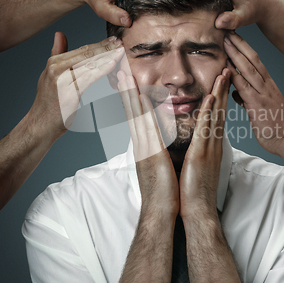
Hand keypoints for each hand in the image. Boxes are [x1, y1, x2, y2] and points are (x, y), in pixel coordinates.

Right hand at [28, 32, 124, 137]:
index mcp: (53, 62)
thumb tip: (60, 34)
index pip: (82, 50)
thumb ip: (57, 54)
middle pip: (86, 55)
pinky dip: (102, 69)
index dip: (99, 44)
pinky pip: (89, 77)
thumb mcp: (50, 74)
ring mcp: (61, 80)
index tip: (112, 40)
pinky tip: (112, 64)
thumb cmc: (49, 103)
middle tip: (120, 43)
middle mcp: (56, 68)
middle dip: (106, 48)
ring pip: (89, 64)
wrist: (40, 125)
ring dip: (107, 57)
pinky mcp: (68, 92)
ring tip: (120, 52)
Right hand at [117, 71, 178, 217]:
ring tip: (123, 74)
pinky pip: (147, 128)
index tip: (127, 81)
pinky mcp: (151, 155)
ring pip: (135, 115)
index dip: (130, 98)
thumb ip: (158, 151)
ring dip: (130, 93)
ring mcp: (144, 149)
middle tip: (119, 69)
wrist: (161, 214)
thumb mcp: (160, 166)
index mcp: (144, 147)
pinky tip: (141, 96)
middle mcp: (141, 144)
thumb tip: (160, 143)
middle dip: (125, 89)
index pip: (136, 116)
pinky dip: (143, 111)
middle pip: (131, 111)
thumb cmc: (164, 192)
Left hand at [179, 69, 229, 219]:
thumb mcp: (197, 167)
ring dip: (219, 94)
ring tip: (223, 75)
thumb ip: (199, 152)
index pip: (216, 118)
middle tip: (227, 70)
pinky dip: (208, 112)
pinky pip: (206, 129)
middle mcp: (213, 144)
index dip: (220, 99)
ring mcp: (209, 148)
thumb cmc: (195, 192)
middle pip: (220, 112)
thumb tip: (196, 143)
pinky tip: (211, 98)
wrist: (198, 212)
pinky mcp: (201, 154)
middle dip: (224, 90)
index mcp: (211, 147)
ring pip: (215, 115)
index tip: (221, 84)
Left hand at [224, 33, 283, 154]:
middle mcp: (267, 86)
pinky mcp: (258, 104)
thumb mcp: (261, 109)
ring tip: (226, 41)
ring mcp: (263, 94)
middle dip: (240, 44)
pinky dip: (235, 76)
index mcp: (268, 86)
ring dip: (236, 54)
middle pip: (253, 60)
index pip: (256, 62)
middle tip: (228, 31)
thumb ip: (248, 100)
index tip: (235, 38)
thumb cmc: (275, 127)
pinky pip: (244, 87)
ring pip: (249, 69)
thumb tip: (237, 95)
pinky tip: (226, 68)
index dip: (245, 49)